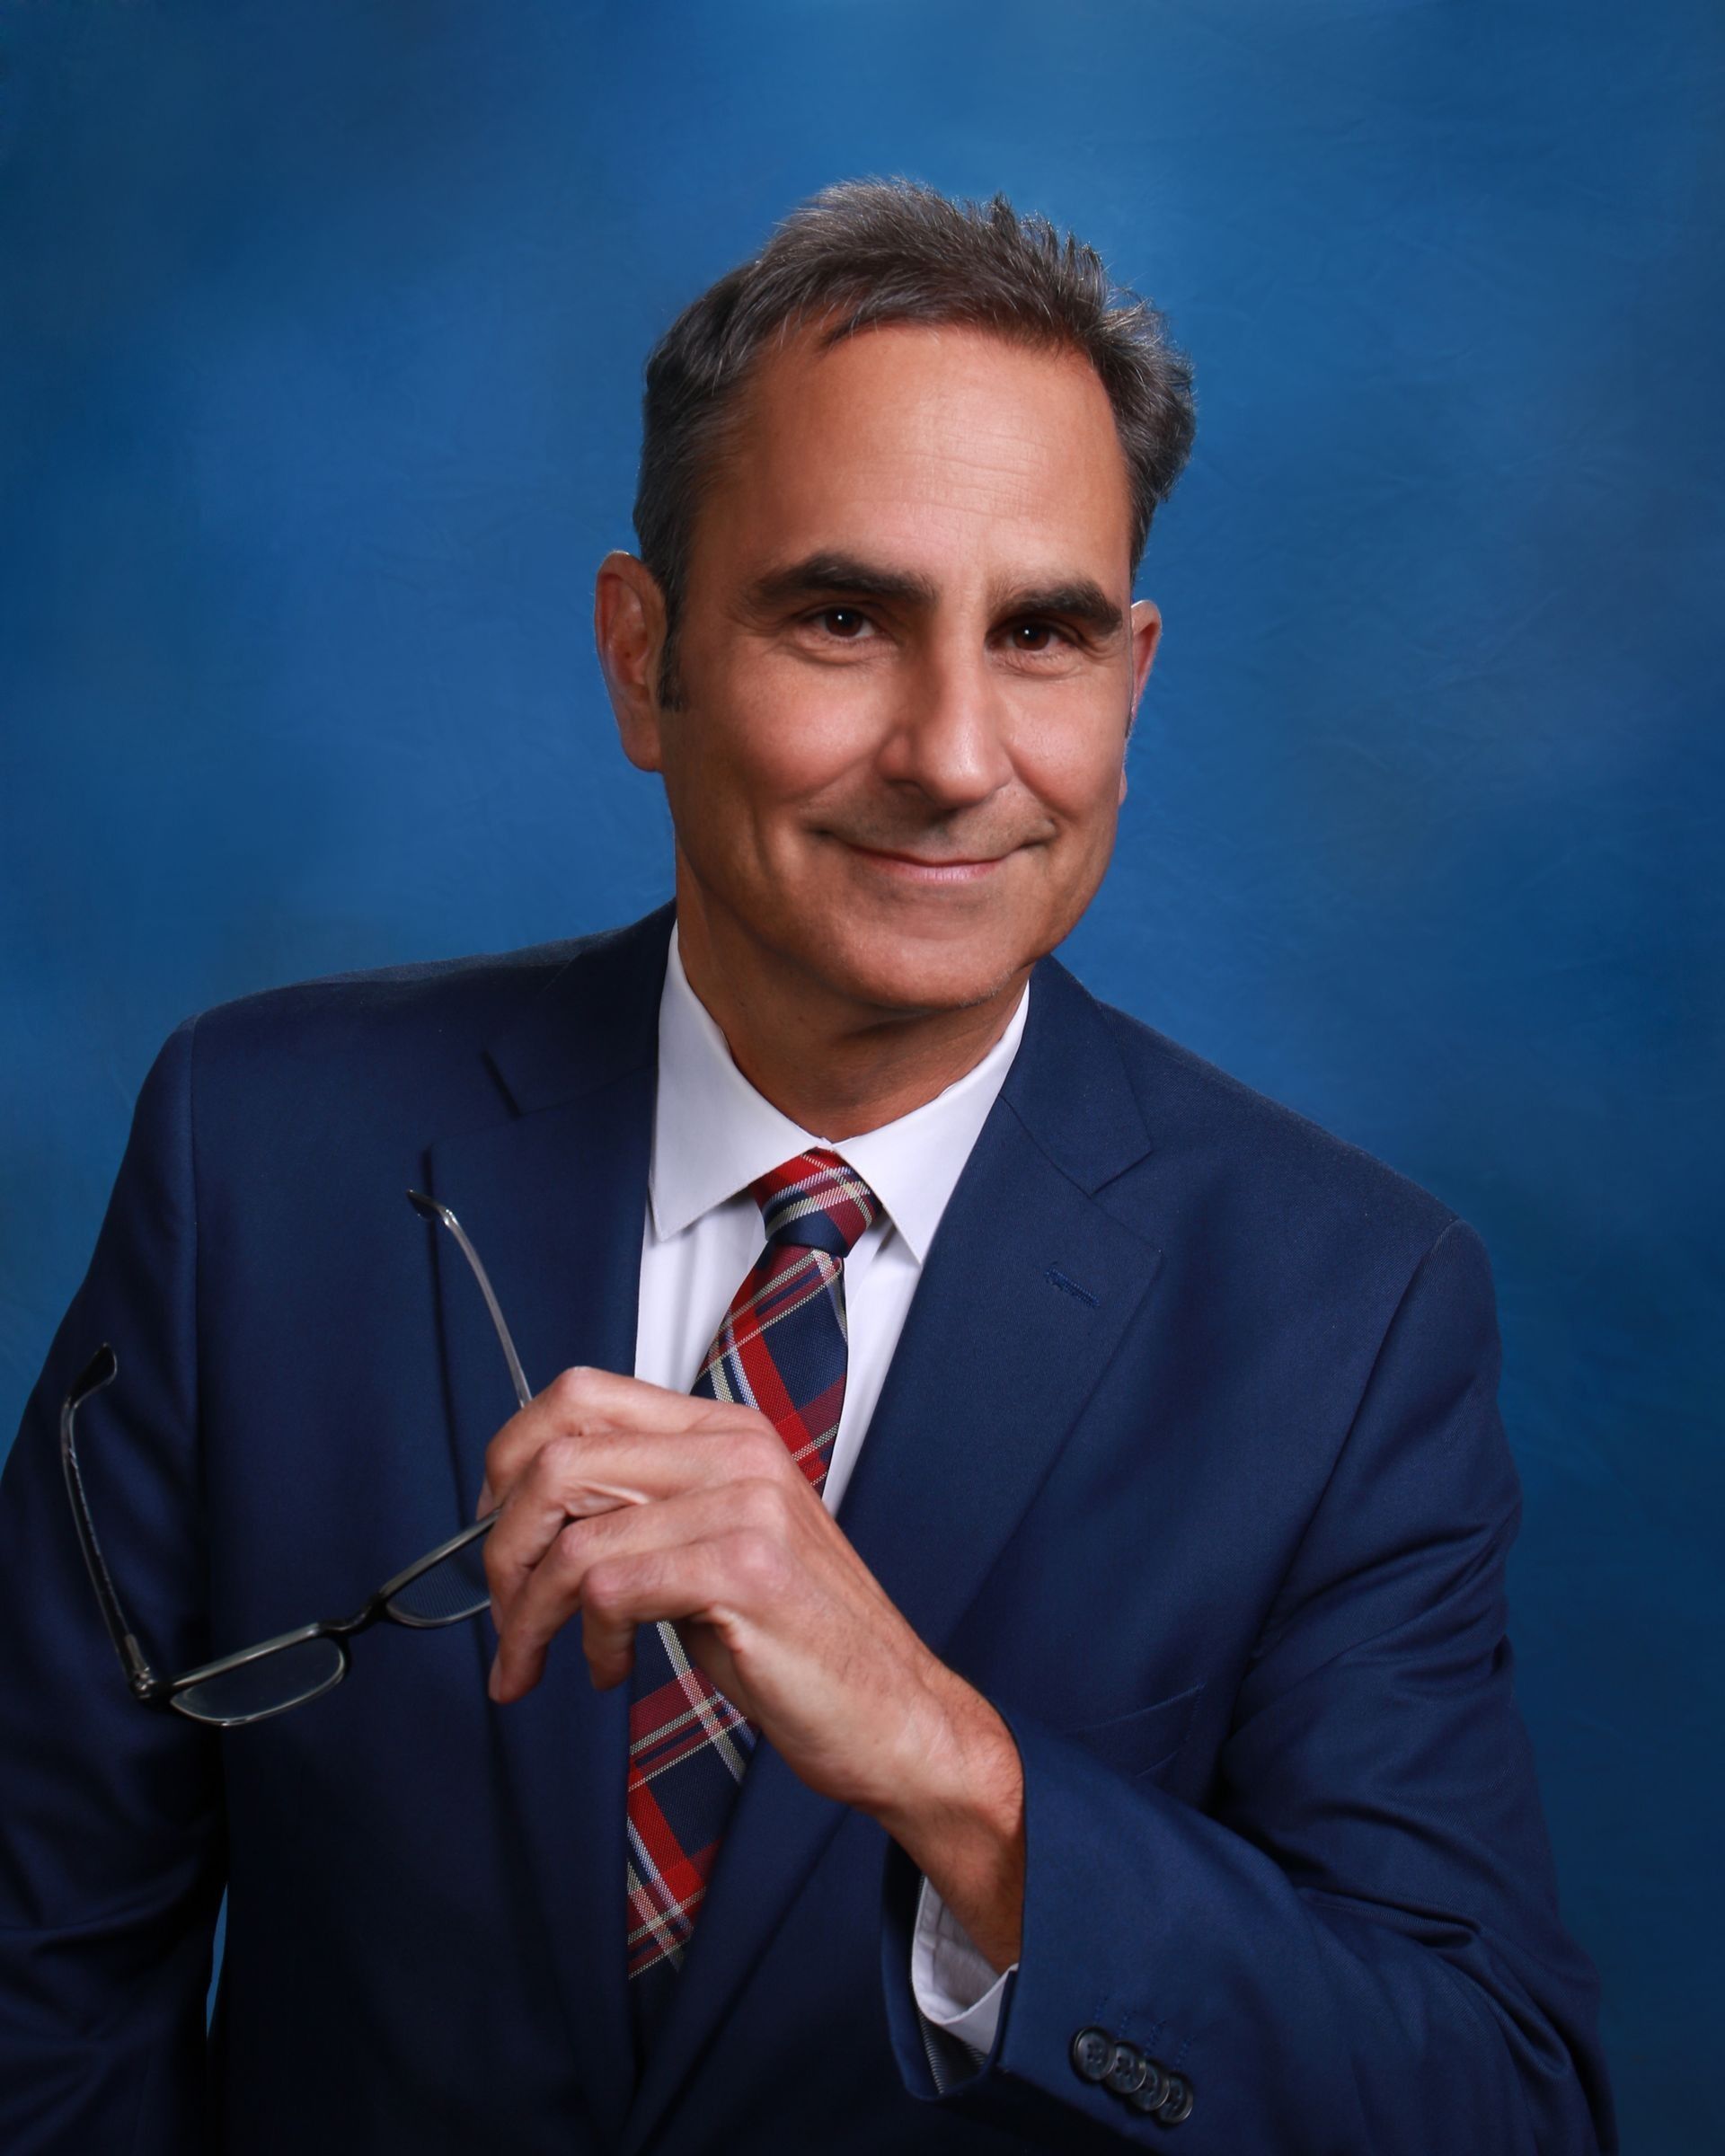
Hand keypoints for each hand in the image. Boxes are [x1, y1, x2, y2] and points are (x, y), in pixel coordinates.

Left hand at [477, 1364, 1025, 1964]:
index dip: (509, 1455)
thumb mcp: (712, 1548)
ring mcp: (745, 1504)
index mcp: (724, 1431)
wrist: (896, 1714)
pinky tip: (607, 1671)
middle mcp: (735, 1450)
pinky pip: (608, 1586)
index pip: (579, 1393)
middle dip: (501, 1547)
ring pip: (573, 1534)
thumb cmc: (797, 1641)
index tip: (490, 1526)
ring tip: (536, 1660)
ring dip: (529, 1613)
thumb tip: (529, 1517)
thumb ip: (642, 1511)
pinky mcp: (745, 1570)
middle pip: (558, 1457)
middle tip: (504, 1613)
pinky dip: (585, 1640)